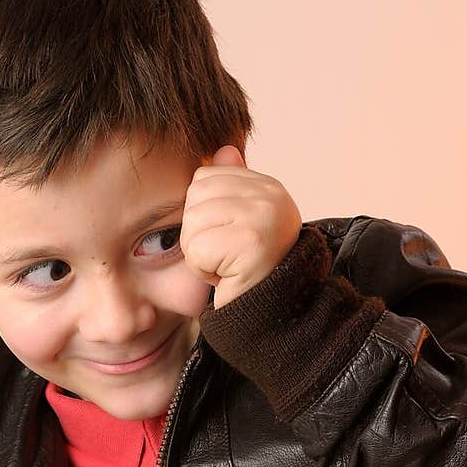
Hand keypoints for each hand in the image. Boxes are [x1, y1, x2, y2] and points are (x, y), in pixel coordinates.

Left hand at [180, 146, 302, 309]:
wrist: (274, 318)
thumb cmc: (250, 272)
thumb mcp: (240, 223)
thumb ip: (231, 186)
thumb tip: (223, 148)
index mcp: (268, 187)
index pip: (205, 178)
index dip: (204, 215)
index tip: (229, 239)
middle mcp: (271, 196)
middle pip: (195, 197)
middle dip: (198, 233)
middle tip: (225, 256)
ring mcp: (264, 216)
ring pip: (192, 222)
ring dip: (199, 254)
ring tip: (227, 266)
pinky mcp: (252, 243)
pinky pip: (196, 249)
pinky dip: (203, 270)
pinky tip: (227, 277)